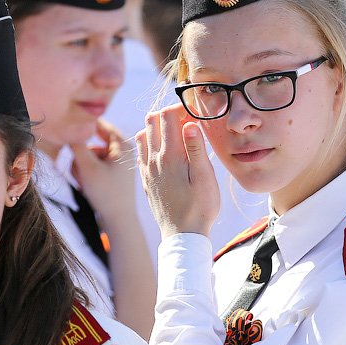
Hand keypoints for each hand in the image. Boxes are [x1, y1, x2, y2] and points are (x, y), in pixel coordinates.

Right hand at [70, 119, 135, 225]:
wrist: (119, 220)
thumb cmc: (106, 193)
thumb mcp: (87, 167)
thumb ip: (77, 145)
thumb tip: (70, 129)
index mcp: (122, 144)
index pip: (98, 124)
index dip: (82, 128)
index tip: (69, 135)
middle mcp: (122, 150)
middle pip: (92, 142)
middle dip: (81, 156)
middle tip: (78, 169)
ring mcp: (117, 162)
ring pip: (91, 156)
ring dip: (81, 166)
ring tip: (83, 182)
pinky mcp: (113, 173)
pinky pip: (95, 166)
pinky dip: (87, 173)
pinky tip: (86, 186)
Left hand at [135, 104, 219, 238]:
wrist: (181, 236)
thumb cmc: (199, 208)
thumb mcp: (205, 179)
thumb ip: (196, 149)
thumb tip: (189, 124)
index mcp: (170, 156)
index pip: (168, 116)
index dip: (182, 108)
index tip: (195, 116)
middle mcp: (153, 159)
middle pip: (152, 120)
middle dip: (169, 114)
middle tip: (187, 123)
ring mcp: (146, 169)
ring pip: (143, 134)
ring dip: (158, 128)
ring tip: (177, 136)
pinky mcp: (145, 178)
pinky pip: (140, 151)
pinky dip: (150, 143)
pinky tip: (165, 152)